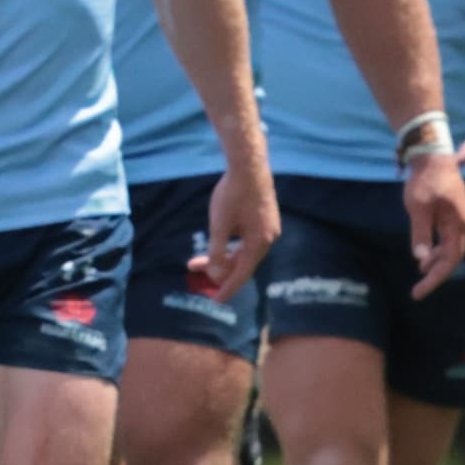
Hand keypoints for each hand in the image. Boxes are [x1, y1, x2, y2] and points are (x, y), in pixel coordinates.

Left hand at [192, 163, 278, 299]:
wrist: (249, 163)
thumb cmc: (233, 193)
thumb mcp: (220, 225)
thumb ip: (217, 252)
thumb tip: (215, 275)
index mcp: (259, 242)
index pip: (241, 273)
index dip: (227, 288)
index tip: (215, 301)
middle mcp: (268, 238)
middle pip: (242, 262)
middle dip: (218, 269)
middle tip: (195, 271)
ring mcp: (269, 228)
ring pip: (244, 251)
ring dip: (223, 256)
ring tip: (199, 259)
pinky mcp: (266, 219)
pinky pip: (248, 240)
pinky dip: (232, 246)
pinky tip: (219, 241)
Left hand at [400, 148, 464, 299]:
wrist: (432, 155)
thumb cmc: (425, 179)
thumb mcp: (418, 207)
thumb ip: (421, 233)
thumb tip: (420, 258)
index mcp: (458, 224)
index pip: (450, 260)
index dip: (435, 279)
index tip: (419, 292)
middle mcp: (463, 224)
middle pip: (452, 257)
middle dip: (435, 275)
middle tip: (417, 290)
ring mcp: (458, 219)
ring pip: (450, 248)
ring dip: (435, 262)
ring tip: (420, 273)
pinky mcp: (452, 214)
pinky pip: (447, 238)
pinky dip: (436, 250)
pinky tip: (425, 256)